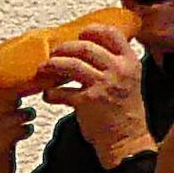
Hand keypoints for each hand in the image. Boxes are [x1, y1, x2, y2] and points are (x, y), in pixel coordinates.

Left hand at [44, 26, 149, 165]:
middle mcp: (117, 71)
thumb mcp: (129, 82)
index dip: (93, 30)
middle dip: (65, 47)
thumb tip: (92, 51)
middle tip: (55, 52)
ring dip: (53, 65)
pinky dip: (51, 93)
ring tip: (44, 68)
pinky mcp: (86, 102)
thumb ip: (116, 65)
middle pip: (85, 47)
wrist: (127, 142)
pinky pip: (62, 92)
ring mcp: (102, 85)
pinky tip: (48, 95)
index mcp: (130, 63)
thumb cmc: (125, 114)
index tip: (80, 33)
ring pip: (71, 65)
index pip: (112, 34)